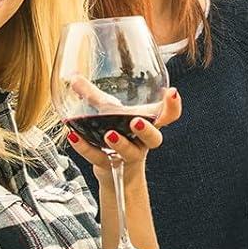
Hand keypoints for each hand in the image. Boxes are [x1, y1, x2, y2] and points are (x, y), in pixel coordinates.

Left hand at [66, 88, 182, 181]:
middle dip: (147, 130)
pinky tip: (74, 137)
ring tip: (108, 134)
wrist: (112, 171)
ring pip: (131, 153)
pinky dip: (86, 148)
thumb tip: (73, 77)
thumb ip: (92, 95)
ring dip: (121, 143)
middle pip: (154, 139)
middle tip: (136, 121)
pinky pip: (100, 159)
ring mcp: (127, 156)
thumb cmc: (115, 134)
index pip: (168, 116)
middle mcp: (142, 142)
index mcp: (148, 125)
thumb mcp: (107, 112)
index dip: (174, 106)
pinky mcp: (110, 167)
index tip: (172, 92)